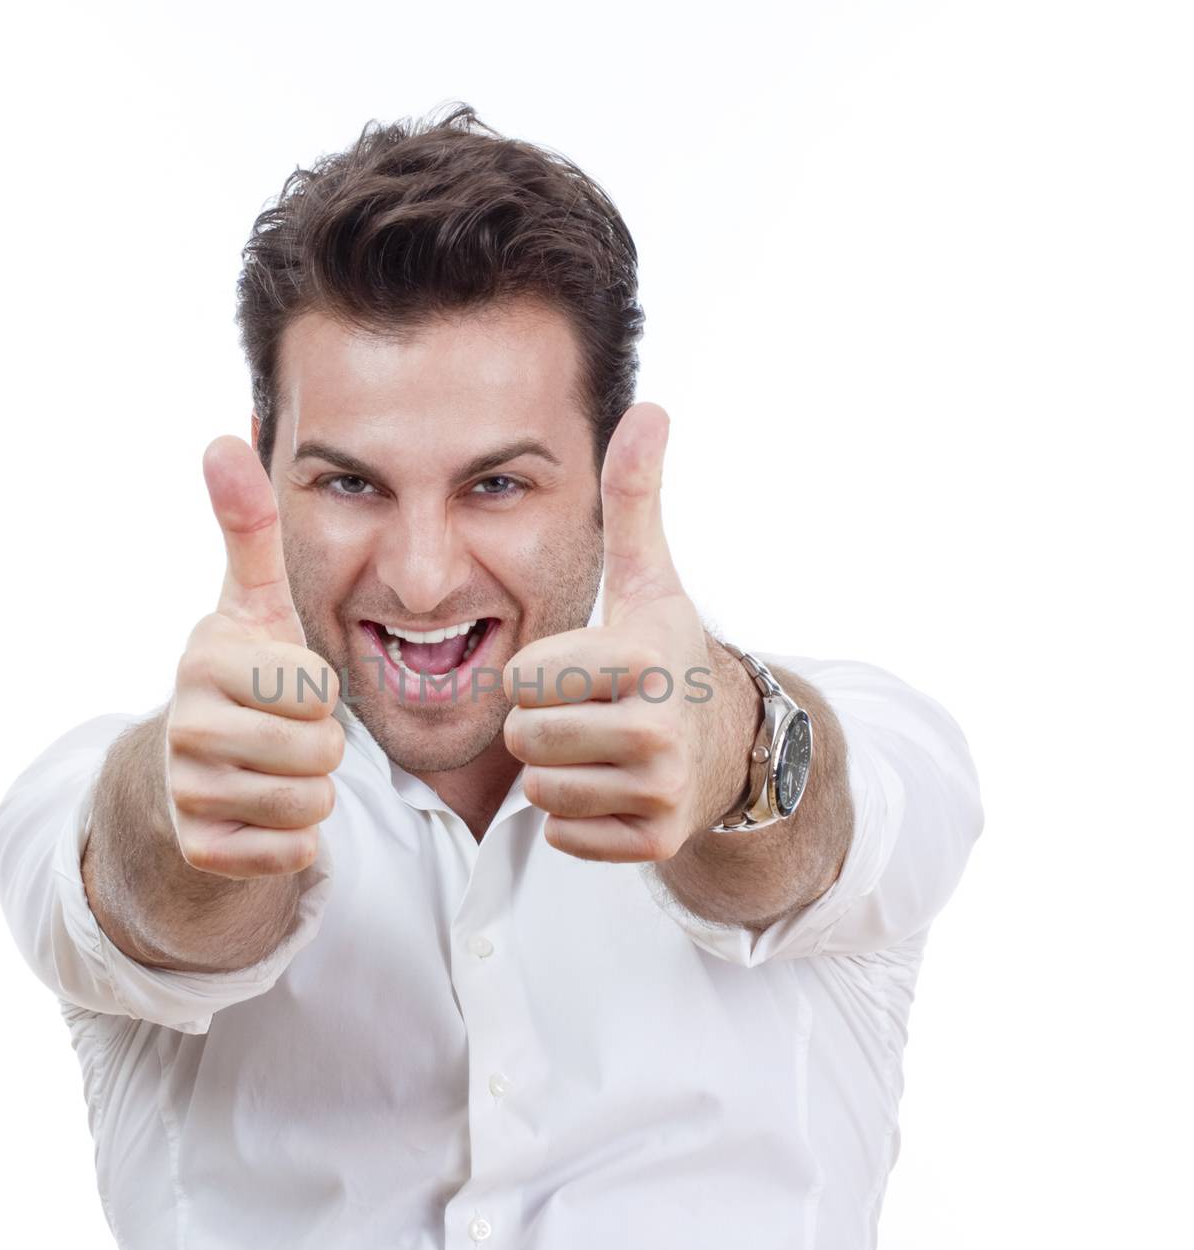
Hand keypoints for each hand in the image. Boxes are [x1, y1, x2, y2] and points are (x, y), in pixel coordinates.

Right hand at [165, 435, 343, 877]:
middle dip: (322, 745)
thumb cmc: (246, 673)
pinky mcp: (201, 850)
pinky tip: (265, 812)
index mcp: (205, 657)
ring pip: (309, 804)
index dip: (320, 687)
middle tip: (287, 731)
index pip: (315, 685)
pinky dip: (295, 840)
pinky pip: (291, 853)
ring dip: (311, 791)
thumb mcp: (255, 600)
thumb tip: (225, 434)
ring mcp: (186, 792)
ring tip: (277, 767)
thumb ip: (250, 524)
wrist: (198, 767)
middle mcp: (183, 725)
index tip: (288, 682)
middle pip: (317, 749)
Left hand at [502, 403, 740, 862]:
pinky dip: (576, 818)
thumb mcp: (647, 575)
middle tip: (583, 709)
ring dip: (555, 770)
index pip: (522, 679)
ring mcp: (660, 791)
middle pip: (525, 738)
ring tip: (596, 745)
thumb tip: (650, 408)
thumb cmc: (663, 649)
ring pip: (541, 791)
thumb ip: (633, 497)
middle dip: (540, 724)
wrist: (727, 740)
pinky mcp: (654, 841)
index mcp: (642, 660)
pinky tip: (609, 784)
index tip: (578, 664)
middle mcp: (657, 730)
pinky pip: (564, 837)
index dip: (536, 671)